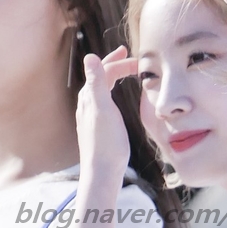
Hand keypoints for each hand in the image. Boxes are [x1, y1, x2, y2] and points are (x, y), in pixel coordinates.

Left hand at [76, 46, 137, 180]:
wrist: (102, 172)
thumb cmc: (106, 143)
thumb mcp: (103, 110)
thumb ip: (97, 82)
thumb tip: (89, 56)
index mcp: (90, 97)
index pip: (105, 69)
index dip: (121, 61)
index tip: (139, 60)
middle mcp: (87, 103)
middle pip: (101, 76)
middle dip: (115, 63)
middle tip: (129, 55)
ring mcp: (91, 115)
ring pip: (101, 88)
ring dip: (113, 75)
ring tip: (124, 70)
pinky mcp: (97, 127)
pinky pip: (103, 101)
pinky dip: (111, 91)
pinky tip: (115, 99)